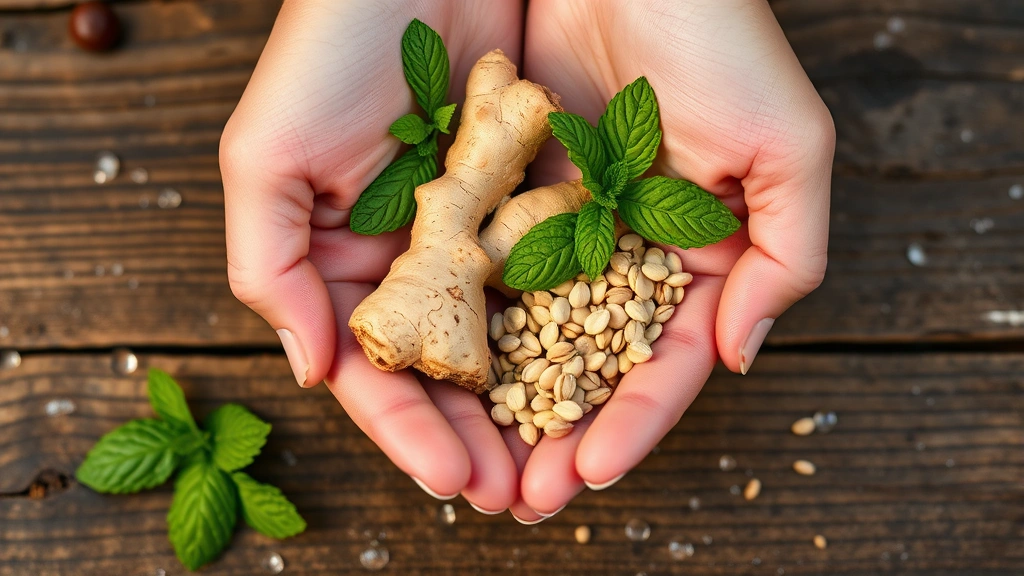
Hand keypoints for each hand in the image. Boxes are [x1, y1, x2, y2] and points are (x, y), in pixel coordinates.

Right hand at [220, 0, 526, 512]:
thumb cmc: (327, 48)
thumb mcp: (266, 156)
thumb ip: (268, 268)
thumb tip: (310, 372)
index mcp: (353, 263)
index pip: (378, 369)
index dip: (411, 431)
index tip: (454, 481)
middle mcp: (420, 259)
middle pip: (451, 371)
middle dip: (481, 438)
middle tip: (518, 498)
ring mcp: (484, 233)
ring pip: (512, 337)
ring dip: (534, 404)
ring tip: (564, 465)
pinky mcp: (541, 199)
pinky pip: (563, 276)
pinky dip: (577, 327)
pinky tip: (601, 377)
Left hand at [515, 0, 833, 517]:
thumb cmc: (721, 39)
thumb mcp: (788, 146)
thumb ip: (786, 257)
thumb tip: (740, 356)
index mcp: (693, 254)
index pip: (661, 359)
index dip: (631, 421)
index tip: (591, 472)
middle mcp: (623, 250)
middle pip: (587, 362)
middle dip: (556, 432)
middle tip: (522, 497)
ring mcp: (561, 224)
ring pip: (527, 331)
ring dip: (504, 401)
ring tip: (474, 464)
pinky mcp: (505, 191)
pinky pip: (480, 270)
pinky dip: (466, 326)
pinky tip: (442, 377)